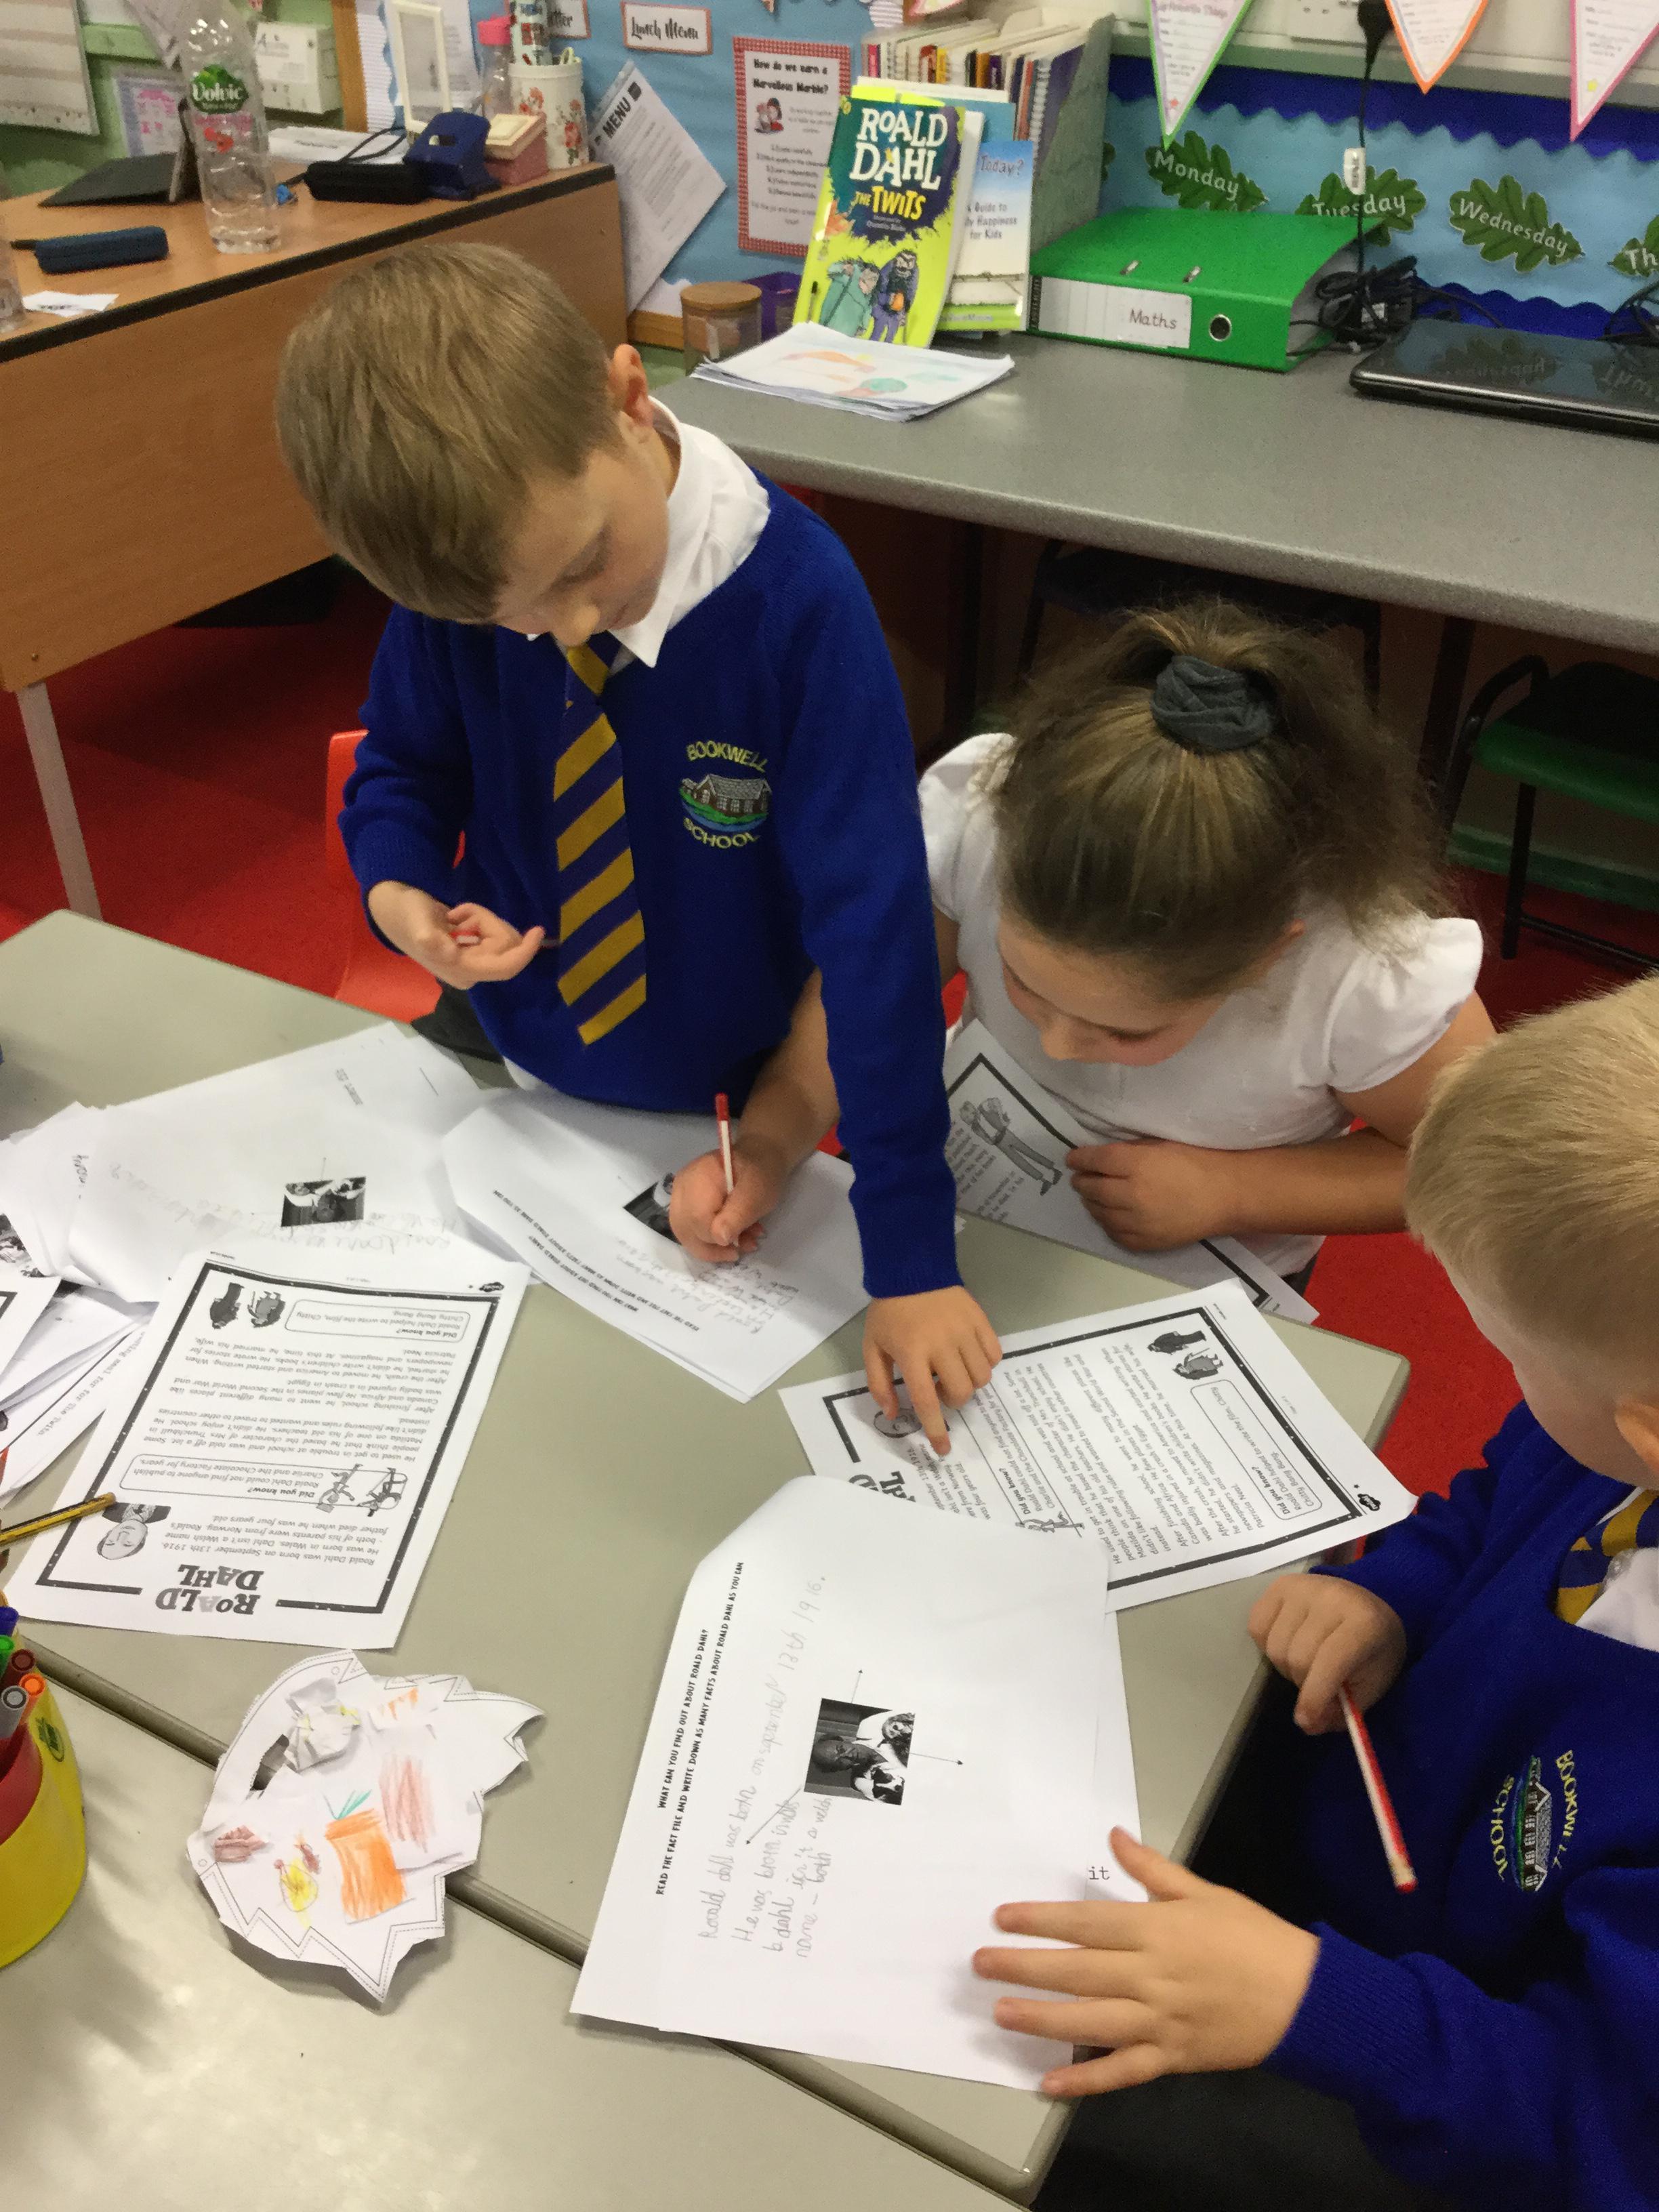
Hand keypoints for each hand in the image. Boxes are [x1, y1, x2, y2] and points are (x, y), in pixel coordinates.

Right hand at [367, 882, 545, 986]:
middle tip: (459, 912)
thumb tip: (447, 951)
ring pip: (501, 936)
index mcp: (461, 971)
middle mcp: (472, 971)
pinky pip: (493, 931)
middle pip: (505, 945)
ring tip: (455, 915)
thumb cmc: (406, 914)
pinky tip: (456, 919)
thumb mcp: (416, 921)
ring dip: (481, 918)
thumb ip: (430, 938)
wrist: (396, 910)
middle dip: (487, 921)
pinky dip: (478, 918)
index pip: (505, 967)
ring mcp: (474, 961)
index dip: (524, 951)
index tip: (537, 929)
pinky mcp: (475, 949)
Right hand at [669, 1133, 788, 1263]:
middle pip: (684, 1229)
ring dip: (714, 1246)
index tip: (741, 1245)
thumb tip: (720, 1239)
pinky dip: (712, 1239)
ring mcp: (681, 1195)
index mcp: (697, 1178)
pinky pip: (691, 1228)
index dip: (716, 1238)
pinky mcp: (687, 1203)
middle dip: (712, 1248)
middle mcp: (682, 1187)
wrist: (760, 1157)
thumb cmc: (760, 1173)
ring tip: (743, 1244)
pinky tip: (737, 1238)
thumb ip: (737, 1216)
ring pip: (686, 1232)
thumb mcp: (757, 1194)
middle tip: (738, 1252)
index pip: (696, 1219)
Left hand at [863, 1287, 1000, 1456]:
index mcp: (912, 1353)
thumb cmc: (889, 1312)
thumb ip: (879, 1383)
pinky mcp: (980, 1319)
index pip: (927, 1400)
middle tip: (939, 1387)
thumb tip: (892, 1414)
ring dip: (969, 1383)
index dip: (936, 1428)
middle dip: (952, 1401)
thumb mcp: (872, 1347)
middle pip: (961, 1391)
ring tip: (953, 1370)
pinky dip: (986, 1363)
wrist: (912, 1269)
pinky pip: (995, 1354)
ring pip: (982, 1376)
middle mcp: (942, 1344)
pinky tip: (970, 1356)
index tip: (943, 1449)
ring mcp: (964, 1331)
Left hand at [974, 1830, 1318, 2096]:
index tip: (1002, 1918)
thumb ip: (1154, 1869)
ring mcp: (1159, 2020)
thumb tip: (1114, 1836)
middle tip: (980, 1964)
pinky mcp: (1171, 2057)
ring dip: (1041, 2018)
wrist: (1305, 1998)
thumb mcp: (1206, 1891)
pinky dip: (1086, 2081)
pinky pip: (1122, 2072)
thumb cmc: (1253, 1938)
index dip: (1041, 1919)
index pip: (1086, 1922)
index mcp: (1157, 1929)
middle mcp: (1150, 1975)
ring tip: (1000, 2012)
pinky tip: (1049, 2083)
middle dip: (1025, 1966)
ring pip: (1090, 2021)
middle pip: (1078, 1970)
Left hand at [1065, 1139, 1240, 1250]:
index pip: (1096, 1160)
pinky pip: (1114, 1233)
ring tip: (1092, 1196)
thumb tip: (1103, 1157)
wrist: (1226, 1196)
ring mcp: (1137, 1221)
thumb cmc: (1197, 1162)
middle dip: (1081, 1181)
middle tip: (1079, 1178)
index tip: (1072, 1158)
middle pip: (1092, 1188)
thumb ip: (1131, 1150)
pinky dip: (1107, 1223)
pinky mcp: (1145, 1242)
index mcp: (1138, 1164)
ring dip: (1091, 1202)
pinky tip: (1109, 1216)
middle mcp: (1132, 1194)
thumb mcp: (1161, 1145)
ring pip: (1099, 1213)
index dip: (1079, 1158)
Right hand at [1248, 1574, 1406, 1732]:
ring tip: (1304, 1662)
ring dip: (1285, 1666)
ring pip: (1275, 1646)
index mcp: (1365, 1622)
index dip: (1315, 1694)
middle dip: (1302, 1683)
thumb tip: (1307, 1724)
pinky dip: (1266, 1645)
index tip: (1305, 1720)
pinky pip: (1256, 1626)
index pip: (1331, 1660)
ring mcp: (1302, 1587)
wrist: (1369, 1607)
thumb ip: (1341, 1709)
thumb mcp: (1370, 1685)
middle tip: (1315, 1684)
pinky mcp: (1279, 1584)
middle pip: (1298, 1657)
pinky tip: (1287, 1642)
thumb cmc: (1373, 1651)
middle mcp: (1331, 1597)